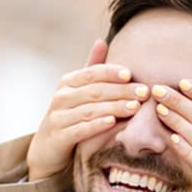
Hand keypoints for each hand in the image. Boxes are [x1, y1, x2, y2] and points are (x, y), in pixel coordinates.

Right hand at [26, 40, 149, 180]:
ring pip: (90, 109)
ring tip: (134, 107)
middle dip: (121, 91)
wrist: (47, 149)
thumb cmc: (70, 116)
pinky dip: (96, 125)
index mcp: (68, 82)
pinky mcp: (59, 137)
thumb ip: (92, 69)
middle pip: (95, 91)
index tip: (131, 74)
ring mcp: (58, 117)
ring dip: (114, 107)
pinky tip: (112, 122)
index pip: (92, 73)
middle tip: (143, 92)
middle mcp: (62, 97)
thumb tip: (102, 41)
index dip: (111, 72)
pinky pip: (80, 129)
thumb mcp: (79, 91)